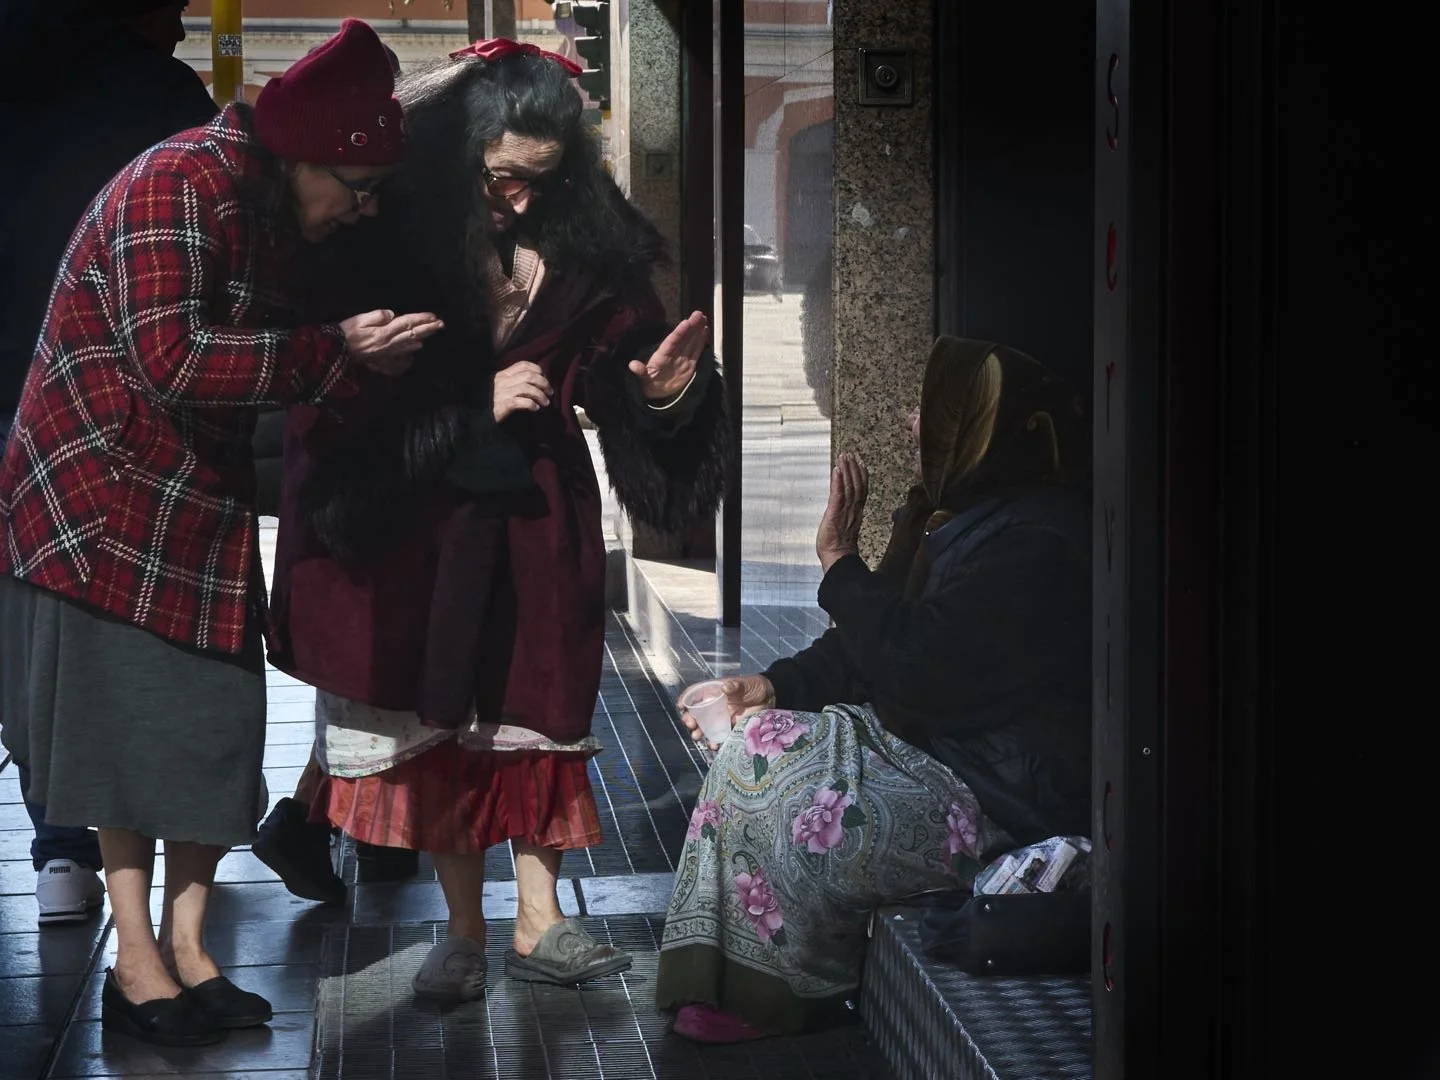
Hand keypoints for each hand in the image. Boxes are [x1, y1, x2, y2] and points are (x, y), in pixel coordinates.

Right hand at [340, 309, 443, 375]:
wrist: (336, 352)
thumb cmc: (345, 333)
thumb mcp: (359, 319)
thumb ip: (376, 316)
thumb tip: (392, 315)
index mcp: (384, 331)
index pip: (407, 323)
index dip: (422, 319)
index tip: (434, 316)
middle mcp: (389, 343)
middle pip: (413, 334)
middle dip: (428, 329)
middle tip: (441, 324)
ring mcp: (387, 353)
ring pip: (410, 345)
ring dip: (423, 337)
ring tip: (433, 332)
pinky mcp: (383, 359)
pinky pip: (401, 356)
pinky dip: (410, 351)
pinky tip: (416, 348)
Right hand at [493, 361, 553, 421]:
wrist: (482, 416)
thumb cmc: (497, 402)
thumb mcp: (504, 387)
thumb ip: (517, 381)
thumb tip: (540, 380)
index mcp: (503, 375)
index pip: (523, 365)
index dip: (537, 369)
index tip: (545, 378)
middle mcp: (502, 382)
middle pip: (528, 376)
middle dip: (543, 383)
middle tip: (550, 392)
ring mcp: (502, 393)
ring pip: (526, 388)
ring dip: (540, 395)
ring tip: (546, 402)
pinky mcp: (502, 406)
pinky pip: (520, 402)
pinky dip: (531, 404)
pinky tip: (536, 408)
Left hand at [630, 310, 708, 400]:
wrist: (656, 393)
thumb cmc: (648, 384)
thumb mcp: (643, 379)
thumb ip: (640, 372)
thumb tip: (633, 365)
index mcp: (662, 356)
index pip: (671, 342)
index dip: (678, 333)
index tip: (686, 322)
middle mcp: (673, 354)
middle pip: (683, 338)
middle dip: (691, 326)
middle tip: (698, 314)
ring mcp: (682, 357)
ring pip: (691, 341)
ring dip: (697, 330)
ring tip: (704, 318)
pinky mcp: (690, 364)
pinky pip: (697, 351)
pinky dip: (701, 341)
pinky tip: (705, 331)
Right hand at [676, 674, 774, 747]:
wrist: (772, 698)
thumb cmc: (755, 686)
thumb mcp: (746, 683)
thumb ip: (736, 685)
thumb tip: (725, 687)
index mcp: (715, 691)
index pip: (696, 694)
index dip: (687, 699)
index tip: (681, 706)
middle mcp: (715, 705)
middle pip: (697, 713)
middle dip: (690, 719)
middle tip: (690, 724)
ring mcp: (722, 718)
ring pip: (706, 727)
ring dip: (699, 732)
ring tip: (697, 736)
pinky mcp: (731, 728)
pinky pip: (719, 736)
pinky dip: (714, 741)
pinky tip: (713, 744)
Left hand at [816, 452, 867, 572]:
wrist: (838, 558)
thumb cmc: (840, 548)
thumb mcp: (846, 528)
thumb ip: (847, 517)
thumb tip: (844, 512)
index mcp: (857, 513)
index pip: (861, 490)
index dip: (862, 475)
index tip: (861, 463)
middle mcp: (853, 509)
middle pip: (857, 484)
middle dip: (854, 468)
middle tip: (850, 454)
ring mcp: (845, 511)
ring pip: (849, 486)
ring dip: (846, 470)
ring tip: (844, 457)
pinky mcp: (835, 512)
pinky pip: (838, 494)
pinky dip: (838, 481)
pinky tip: (837, 470)